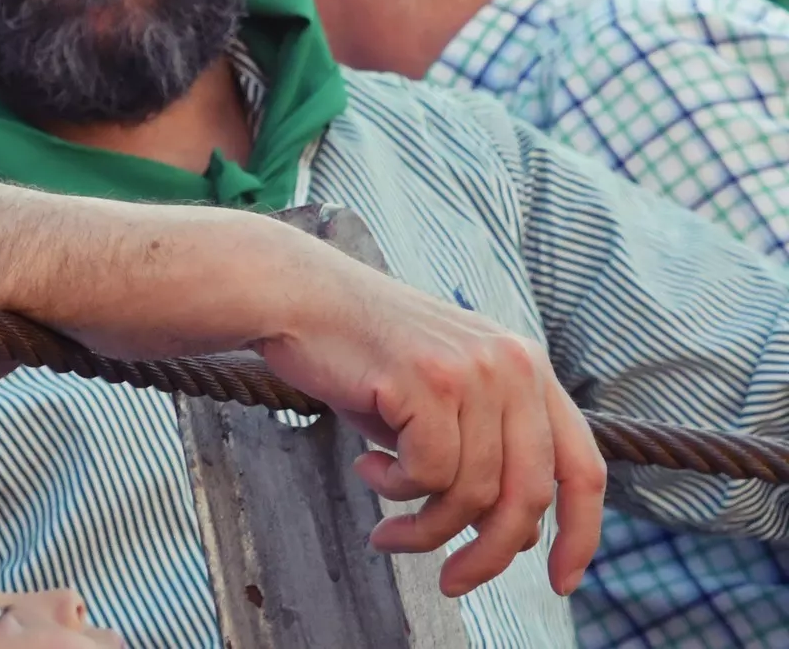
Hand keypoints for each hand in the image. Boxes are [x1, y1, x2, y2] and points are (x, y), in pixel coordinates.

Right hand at [255, 245, 605, 598]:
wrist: (298, 296)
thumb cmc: (361, 354)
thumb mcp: (440, 400)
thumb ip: (483, 452)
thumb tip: (515, 532)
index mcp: (527, 367)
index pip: (581, 467)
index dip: (581, 535)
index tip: (560, 583)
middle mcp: (513, 365)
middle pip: (527, 495)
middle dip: (489, 555)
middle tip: (450, 582)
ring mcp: (473, 370)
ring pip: (471, 493)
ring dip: (423, 528)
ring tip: (386, 525)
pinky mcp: (428, 380)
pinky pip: (425, 474)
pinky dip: (394, 490)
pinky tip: (364, 466)